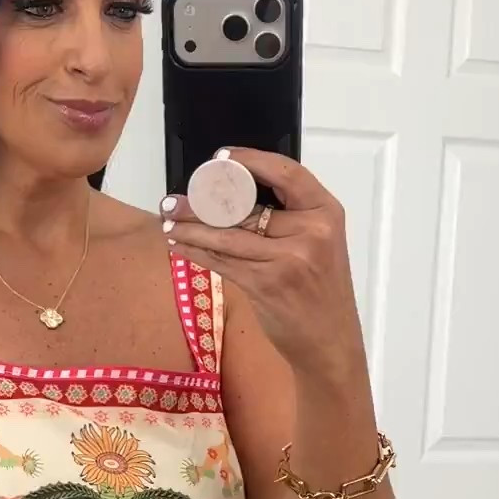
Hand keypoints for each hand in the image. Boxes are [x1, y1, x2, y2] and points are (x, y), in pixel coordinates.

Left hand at [161, 148, 363, 378]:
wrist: (329, 340)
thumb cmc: (319, 290)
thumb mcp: (318, 243)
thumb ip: (288, 217)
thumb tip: (232, 194)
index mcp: (325, 211)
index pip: (286, 173)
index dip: (250, 161)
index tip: (219, 158)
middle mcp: (310, 230)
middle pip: (247, 207)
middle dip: (203, 202)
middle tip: (173, 199)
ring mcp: (288, 258)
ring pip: (228, 235)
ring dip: (191, 228)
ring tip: (168, 221)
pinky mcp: (267, 282)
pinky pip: (223, 261)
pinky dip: (197, 253)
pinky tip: (181, 246)